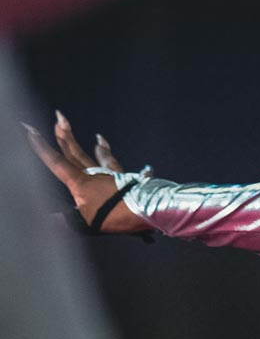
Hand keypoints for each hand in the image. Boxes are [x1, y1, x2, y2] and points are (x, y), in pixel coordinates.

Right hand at [21, 111, 150, 233]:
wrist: (149, 208)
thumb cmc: (117, 216)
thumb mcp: (87, 222)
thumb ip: (66, 220)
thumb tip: (50, 220)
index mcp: (80, 182)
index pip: (55, 162)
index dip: (40, 146)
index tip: (30, 130)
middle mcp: (93, 174)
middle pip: (75, 151)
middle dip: (64, 134)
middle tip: (59, 115)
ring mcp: (110, 174)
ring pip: (96, 156)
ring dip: (92, 146)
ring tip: (96, 137)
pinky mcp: (124, 177)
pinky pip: (114, 162)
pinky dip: (108, 154)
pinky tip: (110, 149)